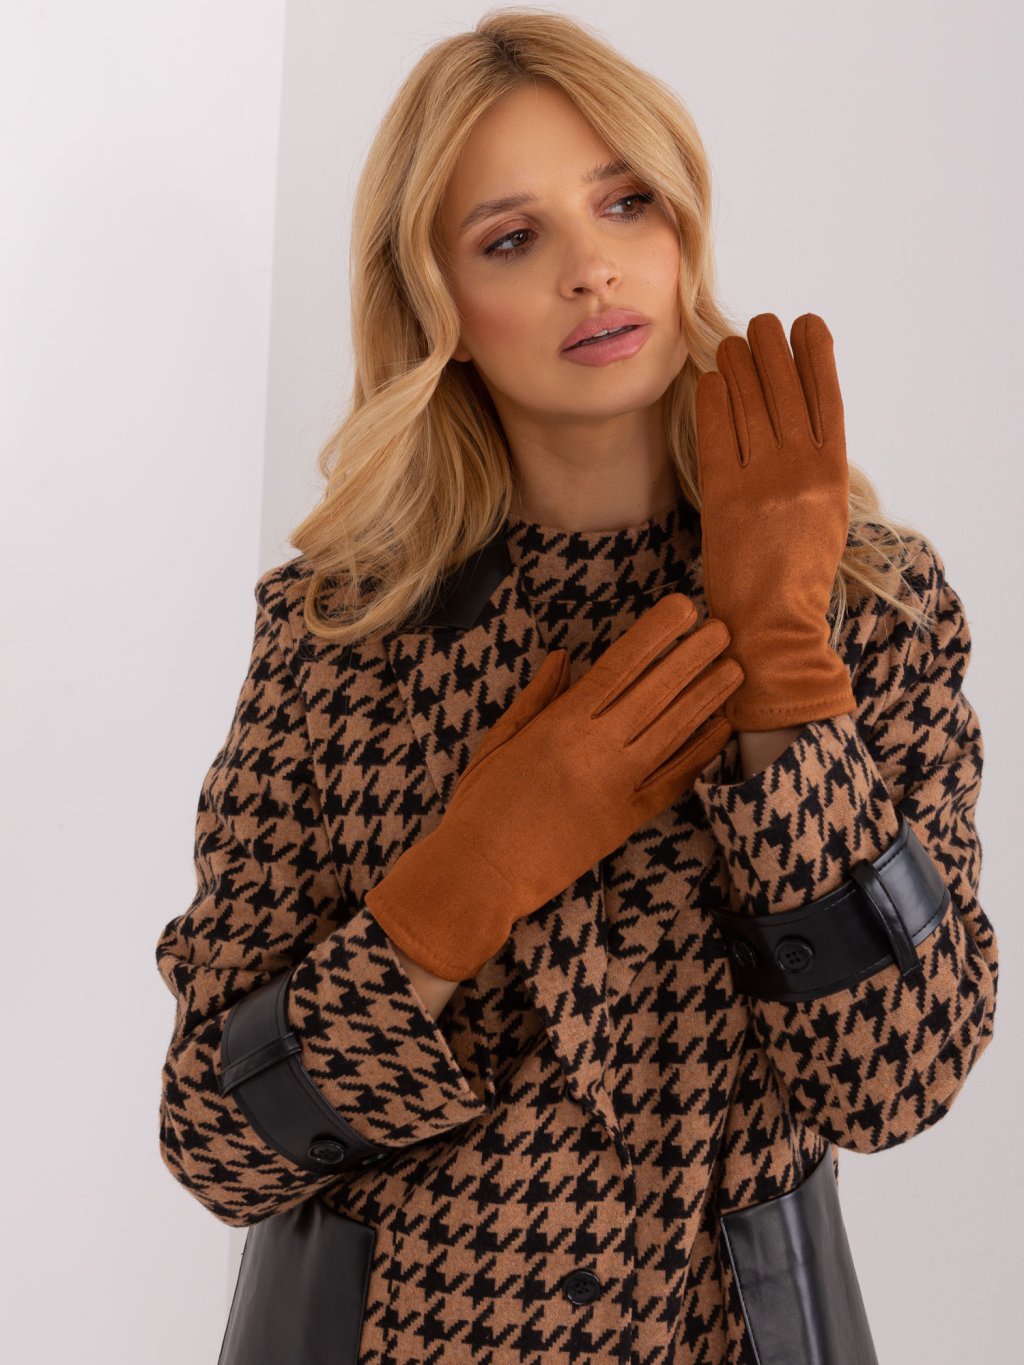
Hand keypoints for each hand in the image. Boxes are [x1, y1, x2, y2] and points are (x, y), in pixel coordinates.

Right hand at [365, 594, 742, 980]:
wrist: (483, 874)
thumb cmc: (480, 806)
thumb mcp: (498, 740)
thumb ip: (537, 698)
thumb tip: (565, 657)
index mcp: (561, 724)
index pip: (621, 665)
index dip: (657, 634)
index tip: (683, 609)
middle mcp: (597, 749)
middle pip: (658, 691)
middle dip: (694, 656)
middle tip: (725, 630)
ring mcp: (619, 785)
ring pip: (675, 730)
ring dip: (709, 697)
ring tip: (736, 669)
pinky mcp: (630, 819)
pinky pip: (676, 779)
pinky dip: (702, 752)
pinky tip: (722, 728)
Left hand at [695, 312, 854, 731]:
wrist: (772, 626)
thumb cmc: (797, 572)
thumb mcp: (824, 513)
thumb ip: (813, 466)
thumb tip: (793, 415)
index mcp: (832, 472)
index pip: (826, 395)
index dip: (815, 354)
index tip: (806, 323)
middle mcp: (801, 470)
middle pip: (785, 389)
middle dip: (772, 347)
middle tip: (760, 324)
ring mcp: (763, 482)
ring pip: (751, 404)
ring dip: (740, 364)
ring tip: (731, 342)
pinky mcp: (724, 498)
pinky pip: (718, 436)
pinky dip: (714, 402)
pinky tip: (711, 379)